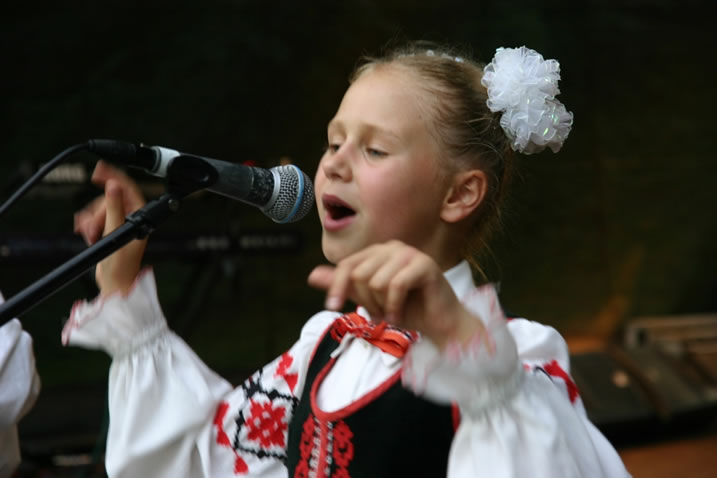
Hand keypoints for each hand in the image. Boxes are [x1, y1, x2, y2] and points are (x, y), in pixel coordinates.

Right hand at [73, 160, 146, 295]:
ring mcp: (120, 224)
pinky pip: (95, 219)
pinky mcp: (110, 231)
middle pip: (108, 201)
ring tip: (90, 236)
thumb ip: (114, 208)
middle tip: (92, 228)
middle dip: (96, 213)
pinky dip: (89, 225)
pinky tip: (88, 235)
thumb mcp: (116, 233)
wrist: (114, 283)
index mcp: (140, 215)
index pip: (127, 188)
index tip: (99, 170)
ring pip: (99, 210)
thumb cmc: (122, 264)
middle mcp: (132, 218)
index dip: (114, 176)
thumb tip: (114, 186)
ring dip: (91, 221)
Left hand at [307, 241, 482, 348]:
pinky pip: (395, 286)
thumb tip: (312, 275)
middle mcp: (393, 247)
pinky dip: (393, 306)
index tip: (333, 307)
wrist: (439, 325)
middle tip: (379, 313)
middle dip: (366, 301)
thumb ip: (343, 285)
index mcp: (378, 252)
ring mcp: (410, 253)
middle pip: (359, 274)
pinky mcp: (425, 264)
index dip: (336, 287)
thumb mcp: (368, 299)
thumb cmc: (407, 310)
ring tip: (392, 313)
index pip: (346, 265)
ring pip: (375, 281)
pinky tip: (399, 315)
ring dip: (381, 306)